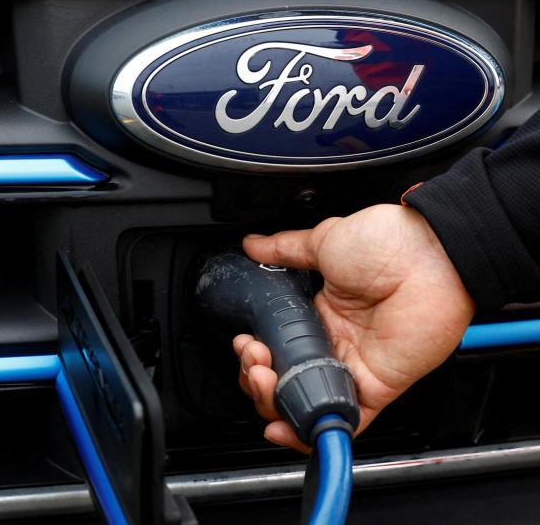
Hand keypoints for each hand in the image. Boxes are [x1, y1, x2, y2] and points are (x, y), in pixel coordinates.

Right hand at [233, 204, 474, 452]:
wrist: (428, 253)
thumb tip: (253, 245)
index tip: (245, 342)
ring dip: (274, 401)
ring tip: (261, 379)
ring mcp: (354, 365)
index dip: (256, 351)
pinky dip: (312, 430)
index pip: (278, 345)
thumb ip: (284, 249)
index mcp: (320, 312)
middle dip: (258, 376)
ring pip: (307, 400)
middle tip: (253, 358)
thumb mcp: (324, 241)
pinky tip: (282, 425)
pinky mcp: (376, 386)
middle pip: (287, 377)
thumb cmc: (386, 242)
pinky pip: (344, 419)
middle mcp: (335, 342)